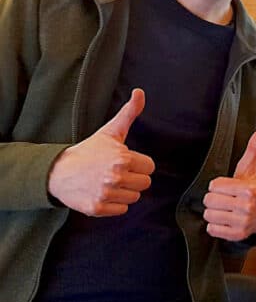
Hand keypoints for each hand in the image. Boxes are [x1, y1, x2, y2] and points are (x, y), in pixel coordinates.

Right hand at [47, 89, 154, 215]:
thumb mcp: (111, 131)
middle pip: (145, 183)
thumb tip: (140, 92)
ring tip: (108, 181)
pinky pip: (122, 210)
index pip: (150, 167)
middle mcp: (115, 177)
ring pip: (134, 197)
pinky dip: (114, 204)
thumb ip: (130, 113)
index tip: (126, 161)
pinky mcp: (97, 208)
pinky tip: (103, 192)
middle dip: (134, 178)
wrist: (59, 172)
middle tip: (117, 172)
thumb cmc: (89, 151)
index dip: (139, 164)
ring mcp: (106, 193)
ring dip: (124, 191)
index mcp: (122, 158)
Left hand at [203, 126, 255, 240]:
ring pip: (208, 215)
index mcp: (248, 189)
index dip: (218, 186)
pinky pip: (211, 229)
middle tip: (225, 200)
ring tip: (225, 210)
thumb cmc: (249, 191)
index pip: (214, 186)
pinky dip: (215, 226)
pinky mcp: (236, 235)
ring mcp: (241, 222)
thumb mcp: (249, 170)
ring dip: (214, 213)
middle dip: (214, 200)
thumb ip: (253, 148)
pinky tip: (225, 221)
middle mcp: (246, 207)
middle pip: (209, 201)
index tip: (227, 188)